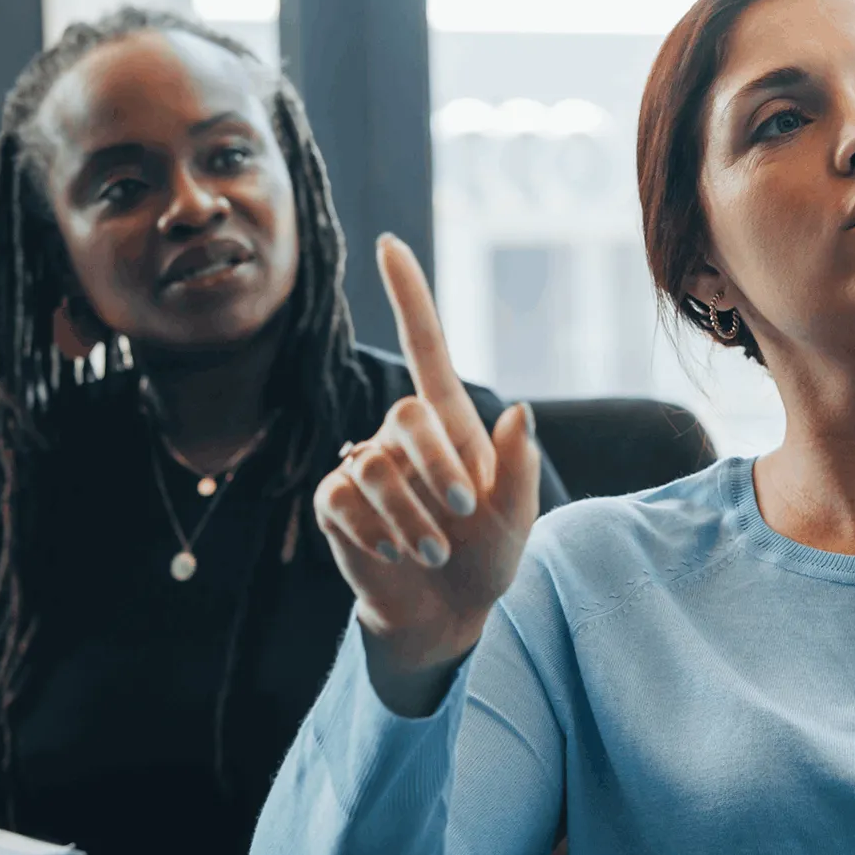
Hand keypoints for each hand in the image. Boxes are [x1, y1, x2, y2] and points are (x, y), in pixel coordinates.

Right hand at [311, 235, 542, 716]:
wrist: (449, 612)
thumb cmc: (488, 557)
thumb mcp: (518, 516)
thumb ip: (519, 467)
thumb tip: (518, 409)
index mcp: (450, 424)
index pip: (426, 346)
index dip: (409, 295)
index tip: (390, 242)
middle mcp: (402, 435)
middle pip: (406, 416)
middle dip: (437, 469)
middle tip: (460, 517)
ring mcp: (364, 465)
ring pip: (376, 465)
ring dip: (412, 514)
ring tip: (434, 550)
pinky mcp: (336, 502)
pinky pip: (346, 498)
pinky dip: (377, 530)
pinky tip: (397, 553)